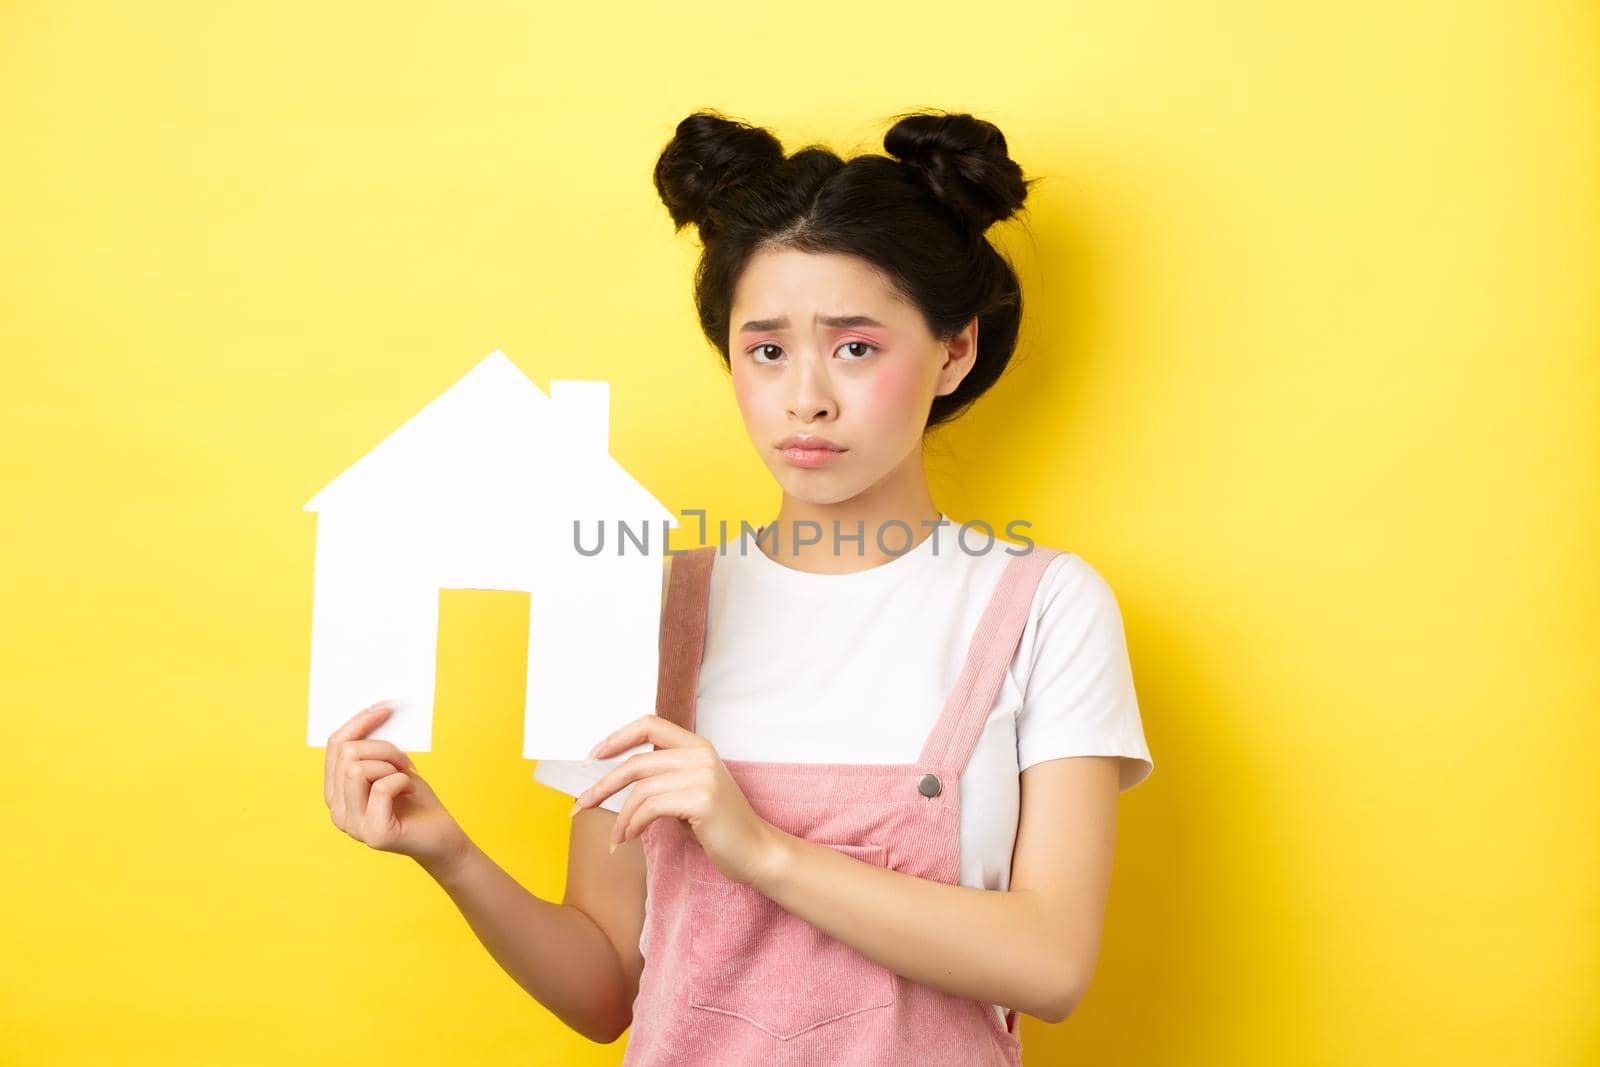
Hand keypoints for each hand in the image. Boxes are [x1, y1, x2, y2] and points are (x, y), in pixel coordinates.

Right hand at [323, 702, 469, 877]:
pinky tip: (409, 792)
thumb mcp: (390, 767)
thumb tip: (372, 711)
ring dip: (390, 765)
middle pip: (347, 754)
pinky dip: (402, 781)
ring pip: (358, 769)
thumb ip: (372, 749)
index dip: (358, 722)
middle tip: (405, 761)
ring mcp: (353, 826)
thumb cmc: (415, 799)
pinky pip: (382, 787)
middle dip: (383, 748)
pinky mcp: (374, 834)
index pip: (334, 746)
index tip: (384, 708)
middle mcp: (337, 812)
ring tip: (405, 777)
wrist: (441, 835)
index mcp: (336, 793)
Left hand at [574, 714, 784, 887]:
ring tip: (616, 837)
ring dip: (620, 817)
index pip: (650, 724)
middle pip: (636, 762)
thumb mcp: (691, 791)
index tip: (593, 756)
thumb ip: (664, 777)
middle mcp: (700, 755)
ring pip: (640, 789)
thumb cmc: (719, 826)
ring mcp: (703, 775)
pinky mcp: (702, 799)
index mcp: (697, 746)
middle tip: (581, 804)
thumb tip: (617, 777)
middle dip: (603, 785)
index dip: (617, 737)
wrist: (756, 851)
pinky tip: (627, 838)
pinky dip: (632, 825)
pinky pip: (650, 808)